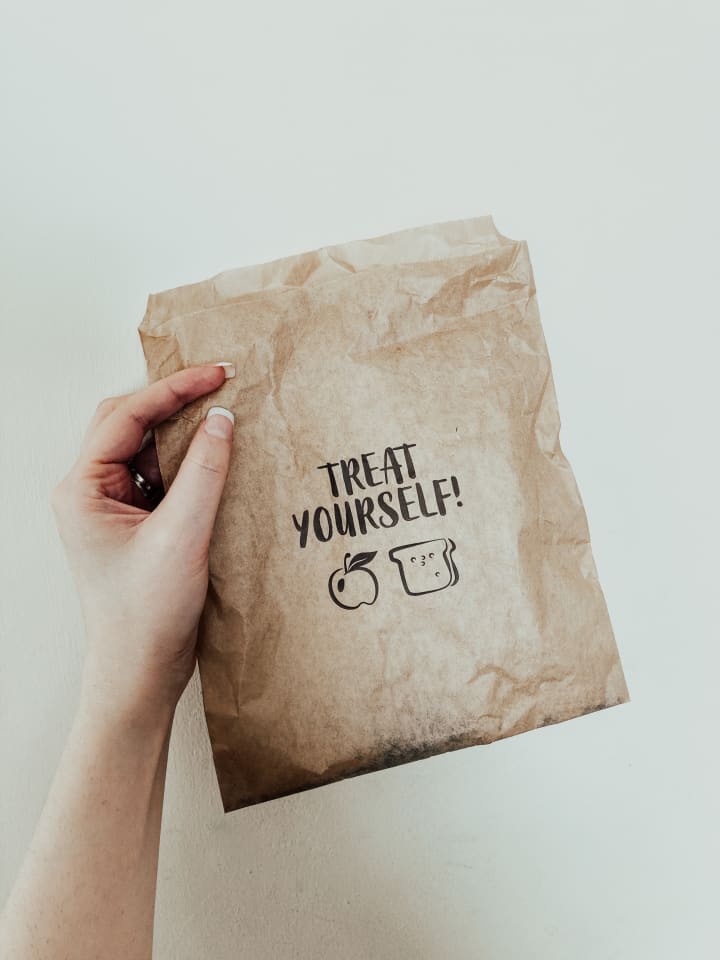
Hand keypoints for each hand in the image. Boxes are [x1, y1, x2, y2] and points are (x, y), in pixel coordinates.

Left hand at [52, 364, 234, 725]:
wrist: (140, 673)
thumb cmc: (145, 616)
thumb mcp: (183, 535)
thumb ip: (205, 471)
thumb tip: (221, 419)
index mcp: (83, 489)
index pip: (126, 416)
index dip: (173, 389)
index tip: (217, 374)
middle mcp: (91, 492)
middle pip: (130, 424)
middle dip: (175, 405)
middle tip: (222, 388)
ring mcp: (113, 508)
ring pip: (147, 450)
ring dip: (184, 436)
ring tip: (226, 425)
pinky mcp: (136, 524)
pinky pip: (162, 478)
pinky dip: (189, 466)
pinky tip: (219, 465)